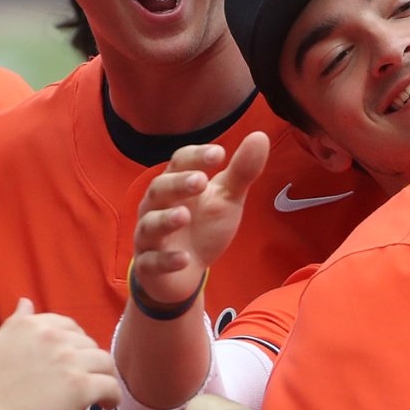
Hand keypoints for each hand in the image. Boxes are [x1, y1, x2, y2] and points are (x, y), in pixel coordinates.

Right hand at [0, 300, 117, 409]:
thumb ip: (16, 322)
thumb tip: (26, 301)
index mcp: (33, 325)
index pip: (69, 326)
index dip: (75, 344)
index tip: (72, 360)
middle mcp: (54, 337)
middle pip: (89, 344)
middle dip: (90, 361)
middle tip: (84, 379)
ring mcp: (69, 361)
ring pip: (105, 362)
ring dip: (105, 376)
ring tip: (99, 392)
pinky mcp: (80, 387)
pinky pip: (110, 387)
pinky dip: (112, 397)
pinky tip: (106, 406)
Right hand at [131, 132, 268, 307]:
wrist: (184, 273)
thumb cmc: (203, 227)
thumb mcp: (226, 199)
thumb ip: (241, 171)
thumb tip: (260, 136)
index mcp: (175, 185)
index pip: (179, 162)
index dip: (196, 156)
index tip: (219, 153)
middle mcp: (157, 207)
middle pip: (159, 189)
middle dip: (178, 184)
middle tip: (200, 181)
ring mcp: (150, 237)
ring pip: (150, 224)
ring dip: (165, 219)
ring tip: (184, 215)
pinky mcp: (149, 266)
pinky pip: (152, 262)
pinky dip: (167, 260)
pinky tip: (184, 259)